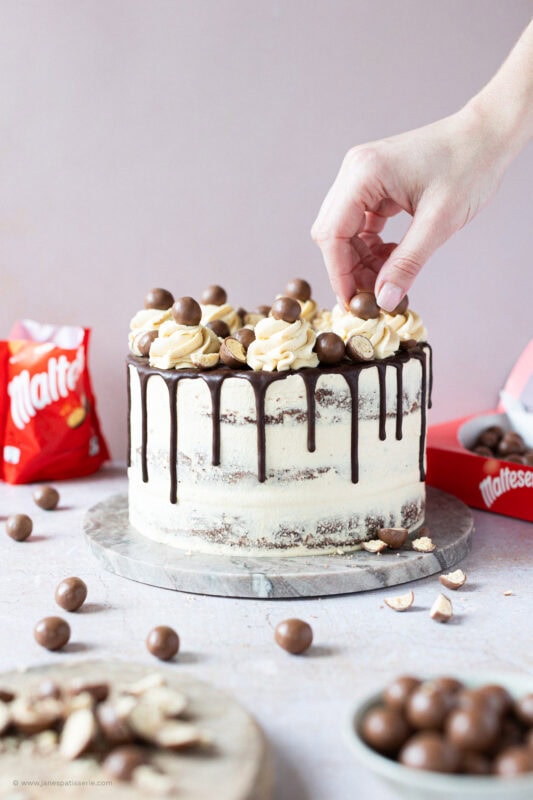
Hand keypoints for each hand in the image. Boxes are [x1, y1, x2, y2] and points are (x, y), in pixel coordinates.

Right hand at [311, 107, 507, 310]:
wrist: (487, 136)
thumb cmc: (470, 166)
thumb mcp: (439, 223)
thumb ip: (407, 264)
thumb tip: (384, 300)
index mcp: (364, 174)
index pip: (332, 233)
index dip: (339, 273)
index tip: (354, 302)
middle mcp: (355, 171)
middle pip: (332, 232)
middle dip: (349, 268)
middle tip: (374, 294)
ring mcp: (363, 175)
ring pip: (344, 229)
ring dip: (360, 258)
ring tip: (388, 276)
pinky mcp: (374, 182)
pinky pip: (360, 221)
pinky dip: (371, 244)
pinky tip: (392, 256)